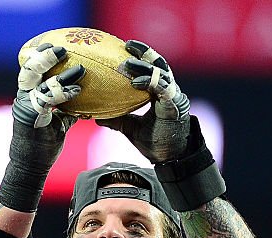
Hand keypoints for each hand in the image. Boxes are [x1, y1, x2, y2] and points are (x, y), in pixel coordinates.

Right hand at [0, 44, 84, 211]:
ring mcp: (25, 107)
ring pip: (37, 82)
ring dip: (59, 74)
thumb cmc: (44, 147)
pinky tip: (77, 90)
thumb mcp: (58, 124)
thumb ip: (67, 110)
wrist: (31, 168)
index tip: (57, 47)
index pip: (33, 71)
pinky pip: (46, 100)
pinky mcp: (29, 117)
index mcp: (29, 96)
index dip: (42, 57)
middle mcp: (24, 98)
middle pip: (30, 69)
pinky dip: (62, 93)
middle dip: (44, 57)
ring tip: (79, 69)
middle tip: (62, 49)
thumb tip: (86, 103)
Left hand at [97, 40, 190, 163]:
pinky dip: (150, 83)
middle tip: (126, 45)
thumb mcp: (131, 129)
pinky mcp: (176, 105)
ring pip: (161, 73)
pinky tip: (135, 82)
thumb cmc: (154, 143)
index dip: (140, 56)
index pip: (151, 68)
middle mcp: (169, 91)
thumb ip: (117, 119)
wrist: (170, 159)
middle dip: (144, 52)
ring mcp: (174, 97)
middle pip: (158, 64)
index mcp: (160, 93)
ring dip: (144, 66)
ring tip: (127, 63)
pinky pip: (164, 88)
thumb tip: (95, 117)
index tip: (123, 48)